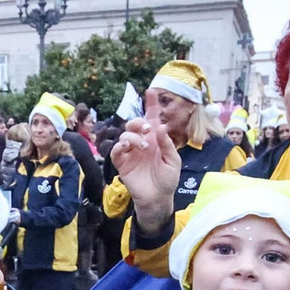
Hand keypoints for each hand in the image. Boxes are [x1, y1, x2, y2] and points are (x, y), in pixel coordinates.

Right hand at [108, 93, 181, 234]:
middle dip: (139, 122)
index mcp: (155, 139)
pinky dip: (120, 146)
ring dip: (133, 136)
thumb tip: (159, 127)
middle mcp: (142, 142)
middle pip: (135, 123)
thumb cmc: (167, 179)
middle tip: (148, 129)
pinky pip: (116, 150)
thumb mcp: (173, 161)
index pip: (152, 118)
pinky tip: (128, 147)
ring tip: (144, 147)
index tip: (150, 91)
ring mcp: (131, 152)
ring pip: (125, 134)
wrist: (158, 198)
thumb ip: (167, 144)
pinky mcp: (122, 163)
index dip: (151, 104)